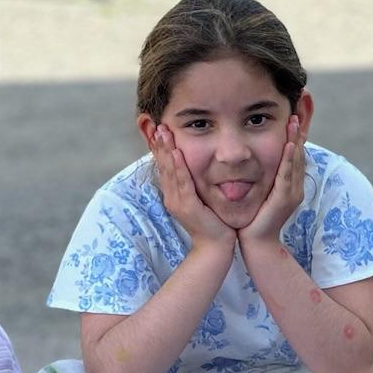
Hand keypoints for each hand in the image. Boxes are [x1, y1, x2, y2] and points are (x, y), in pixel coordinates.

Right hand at [151, 126, 234, 252]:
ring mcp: (178, 202)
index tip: (160, 130)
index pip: (165, 167)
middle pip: (163, 166)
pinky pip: (183, 183)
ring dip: (167, 150)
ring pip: (170, 171)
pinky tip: (177, 153)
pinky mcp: (188, 206)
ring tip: (163, 132)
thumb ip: (195, 185)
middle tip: (157, 124)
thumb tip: (195, 169)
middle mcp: (172, 197)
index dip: (161, 149)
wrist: (215, 247)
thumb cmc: (212, 223)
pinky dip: (180, 167)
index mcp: (173, 195)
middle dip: (160, 145)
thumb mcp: (200, 200)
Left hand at [239, 117, 304, 247]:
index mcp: (289, 182)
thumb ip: (260, 175)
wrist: (255, 243)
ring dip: (296, 139)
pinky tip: (289, 145)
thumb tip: (250, 158)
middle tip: (299, 109)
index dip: (295, 133)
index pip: (294, 152)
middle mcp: (295, 185)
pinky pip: (288, 175)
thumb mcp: (259, 191)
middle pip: (299, 152)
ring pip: (296, 161)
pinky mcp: (285, 198)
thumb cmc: (253, 218)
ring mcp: (292, 192)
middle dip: (299, 130)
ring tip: (294, 121)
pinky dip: (289, 159)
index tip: (293, 114)